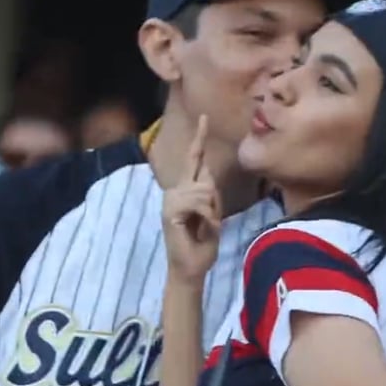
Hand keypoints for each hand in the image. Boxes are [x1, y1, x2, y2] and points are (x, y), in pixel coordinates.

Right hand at [162, 115, 222, 284]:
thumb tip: (208, 181)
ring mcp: (170, 201)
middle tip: (210, 222)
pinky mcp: (170, 212)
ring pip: (204, 190)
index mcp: (185, 190)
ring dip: (212, 211)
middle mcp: (175, 191)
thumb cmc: (202, 244)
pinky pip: (199, 203)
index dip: (199, 138)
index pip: (193, 159)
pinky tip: (201, 229)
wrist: (190, 269)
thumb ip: (209, 195)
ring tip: (206, 227)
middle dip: (215, 199)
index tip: (204, 117)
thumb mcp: (211, 214)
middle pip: (205, 177)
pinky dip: (208, 217)